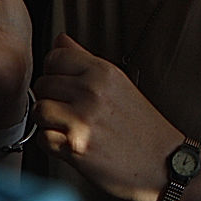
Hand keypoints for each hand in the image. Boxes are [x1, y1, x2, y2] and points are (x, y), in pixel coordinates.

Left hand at [35, 33, 181, 200]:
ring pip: (40, 110)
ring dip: (48, 121)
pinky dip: (52, 144)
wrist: (161, 161)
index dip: (54, 71)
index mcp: (104, 71)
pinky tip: (71, 143)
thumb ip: (85, 59)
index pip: (56, 56)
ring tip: (68, 127)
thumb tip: (60, 40)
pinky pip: (43, 138)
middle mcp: (92, 91)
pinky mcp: (75, 146)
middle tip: (69, 110)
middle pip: (44, 83)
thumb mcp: (118, 83)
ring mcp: (83, 119)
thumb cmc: (141, 125)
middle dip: (51, 98)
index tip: (64, 84)